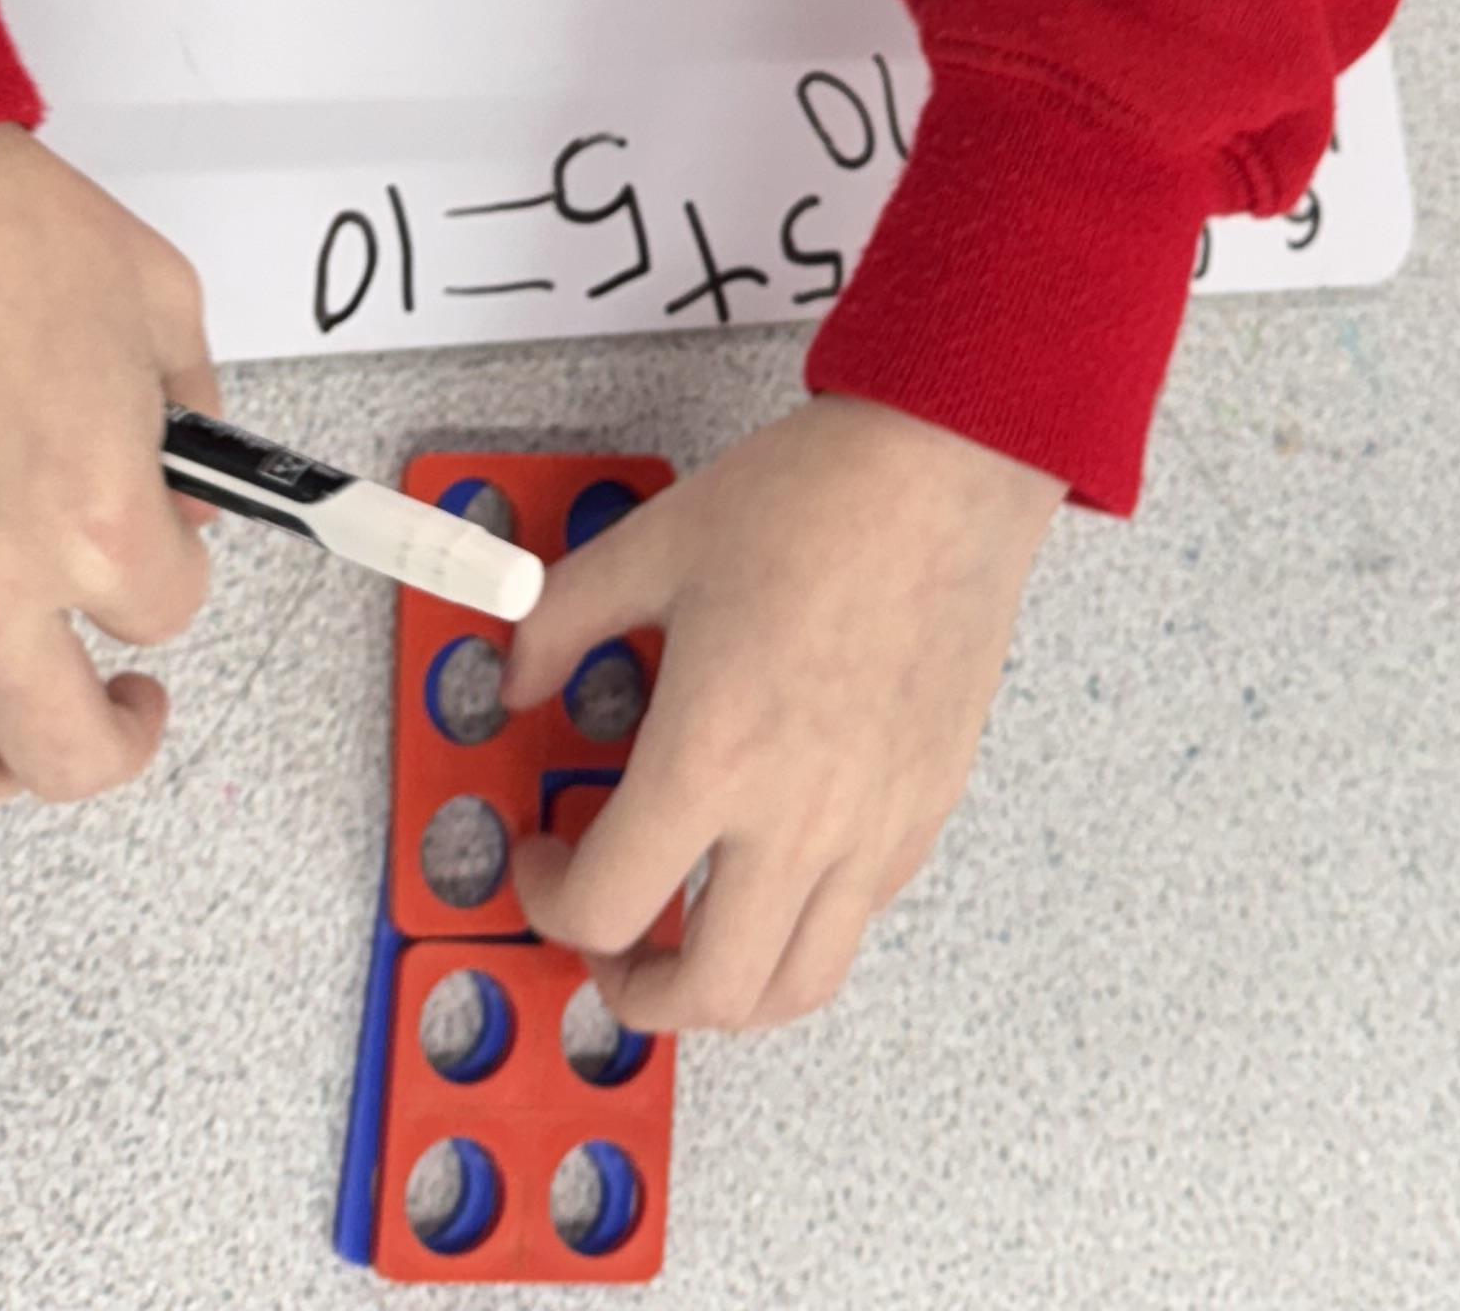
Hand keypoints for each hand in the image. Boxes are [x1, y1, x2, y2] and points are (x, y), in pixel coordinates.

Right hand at [0, 123, 221, 820]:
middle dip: (114, 736)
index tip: (155, 551)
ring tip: (11, 723)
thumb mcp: (158, 302)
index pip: (165, 613)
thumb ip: (194, 418)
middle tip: (121, 705)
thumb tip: (185, 502)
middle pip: (65, 753)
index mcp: (89, 517)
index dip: (169, 579)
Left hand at [499, 394, 1063, 1033]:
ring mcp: (872, 827)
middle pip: (704, 994)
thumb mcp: (652, 543)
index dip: (546, 900)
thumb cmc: (815, 499)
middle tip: (605, 942)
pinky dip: (801, 926)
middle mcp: (796, 818)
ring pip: (794, 989)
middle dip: (631, 992)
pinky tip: (773, 861)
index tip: (541, 859)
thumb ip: (559, 620)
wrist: (944, 466)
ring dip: (725, 992)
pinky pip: (857, 919)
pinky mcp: (925, 812)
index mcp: (711, 756)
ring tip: (688, 941)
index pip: (604, 908)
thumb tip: (515, 679)